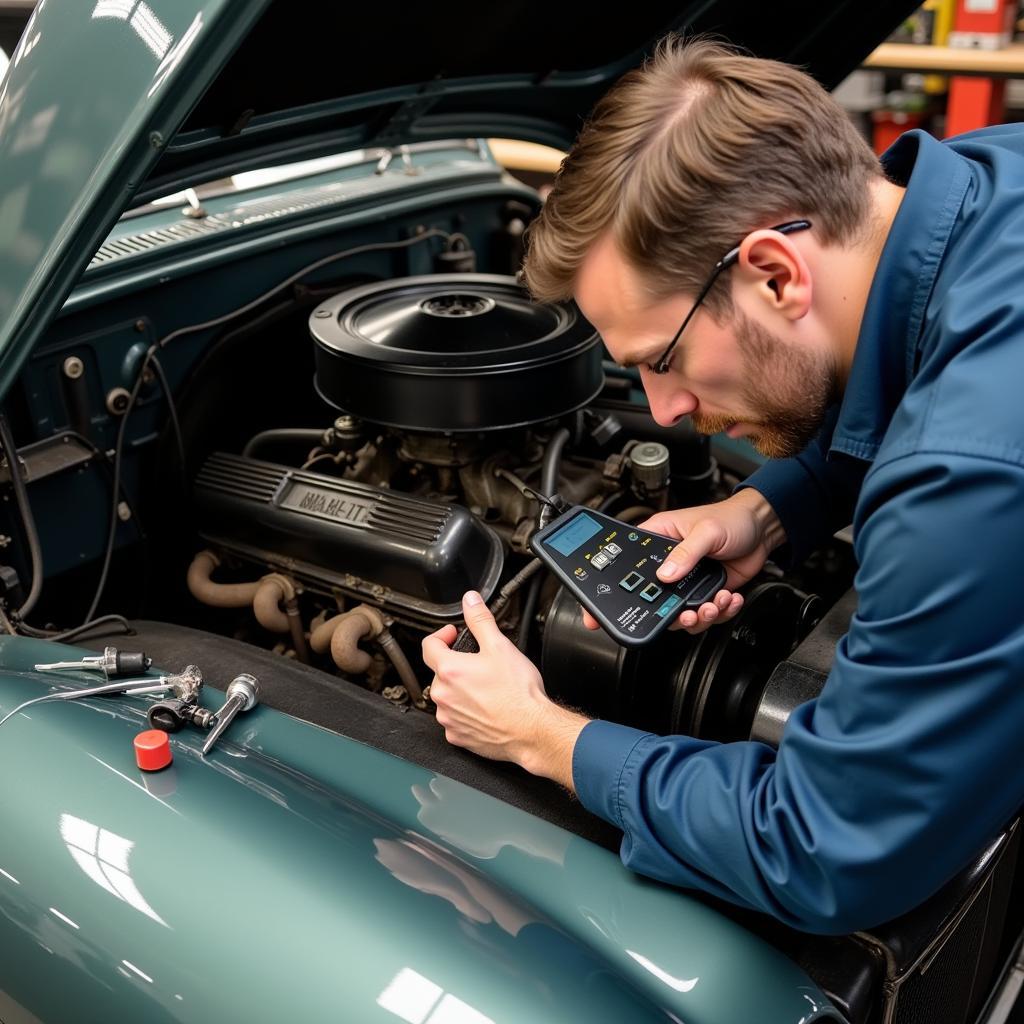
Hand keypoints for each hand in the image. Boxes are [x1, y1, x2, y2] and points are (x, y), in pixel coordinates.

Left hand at [422, 592, 588, 786]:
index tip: (454, 635)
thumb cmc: (518, 694)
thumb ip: (480, 620)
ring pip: (447, 697)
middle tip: (478, 663)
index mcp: (450, 671)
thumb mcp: (500, 646)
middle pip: (439, 672)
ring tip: (485, 687)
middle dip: (456, 664)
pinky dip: (465, 712)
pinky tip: (485, 708)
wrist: (532, 730)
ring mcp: (449, 719)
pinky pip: (455, 720)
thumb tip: (470, 601)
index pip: (429, 645)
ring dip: (460, 689)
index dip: (442, 635)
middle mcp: (443, 696)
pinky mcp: (458, 737)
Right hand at [582, 488, 783, 635]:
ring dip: (698, 617)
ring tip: (713, 605)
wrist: (763, 529)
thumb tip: (665, 575)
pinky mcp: (705, 593)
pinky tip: (727, 599)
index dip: (611, 591)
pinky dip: (719, 613)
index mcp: (658, 541)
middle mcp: (669, 565)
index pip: (626, 567)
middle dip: (669, 614)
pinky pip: (704, 615)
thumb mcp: (705, 531)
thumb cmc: (731, 518)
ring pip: (679, 615)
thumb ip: (684, 553)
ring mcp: (686, 582)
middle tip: (684, 613)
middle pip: (653, 600)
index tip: (599, 613)